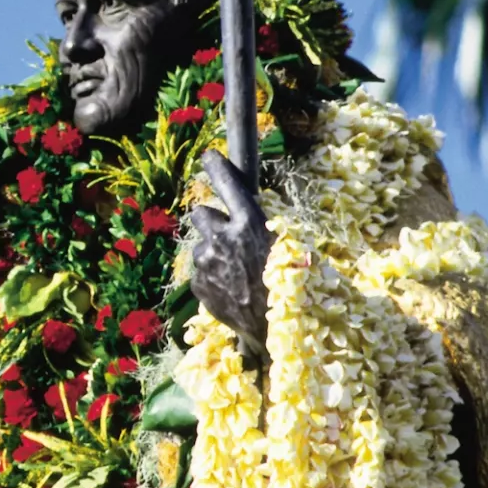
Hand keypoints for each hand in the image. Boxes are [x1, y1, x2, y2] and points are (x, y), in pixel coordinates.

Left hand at [188, 149, 271, 364]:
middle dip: (210, 221)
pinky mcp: (198, 283)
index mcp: (249, 223)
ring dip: (213, 252)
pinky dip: (211, 275)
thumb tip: (239, 218)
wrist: (274, 331)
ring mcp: (206, 261)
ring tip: (235, 272)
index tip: (208, 156)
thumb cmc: (289, 285)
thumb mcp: (284, 246)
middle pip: (201, 213)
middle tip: (224, 234)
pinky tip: (230, 288)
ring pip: (202, 245)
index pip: (228, 184)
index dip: (217, 167)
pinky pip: (201, 270)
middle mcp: (223, 237)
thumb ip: (255, 227)